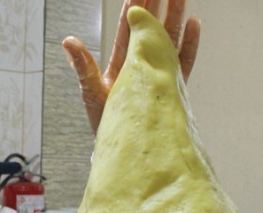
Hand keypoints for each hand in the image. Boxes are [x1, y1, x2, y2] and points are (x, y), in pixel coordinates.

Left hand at [62, 0, 200, 134]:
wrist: (125, 147)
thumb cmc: (105, 122)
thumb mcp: (91, 91)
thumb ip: (83, 66)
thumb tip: (68, 41)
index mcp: (121, 63)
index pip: (128, 30)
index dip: (134, 9)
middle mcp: (141, 65)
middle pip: (151, 29)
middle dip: (158, 6)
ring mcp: (158, 73)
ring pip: (169, 40)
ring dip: (176, 17)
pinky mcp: (172, 86)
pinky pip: (184, 62)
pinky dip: (189, 44)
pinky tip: (194, 24)